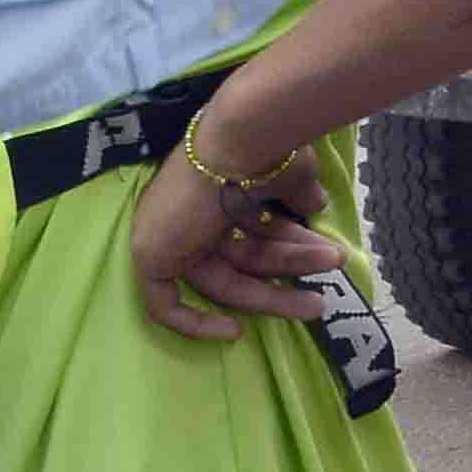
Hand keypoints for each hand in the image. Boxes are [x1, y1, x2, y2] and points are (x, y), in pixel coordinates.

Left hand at [130, 140, 347, 344]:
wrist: (241, 139)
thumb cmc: (269, 151)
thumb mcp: (291, 175)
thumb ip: (299, 193)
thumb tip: (315, 206)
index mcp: (220, 186)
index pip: (252, 230)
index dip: (282, 250)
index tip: (316, 254)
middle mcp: (193, 209)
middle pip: (242, 257)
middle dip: (288, 272)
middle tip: (322, 293)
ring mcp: (170, 232)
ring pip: (224, 280)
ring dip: (272, 293)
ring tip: (318, 303)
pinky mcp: (150, 256)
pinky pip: (164, 304)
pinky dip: (194, 323)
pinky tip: (234, 333)